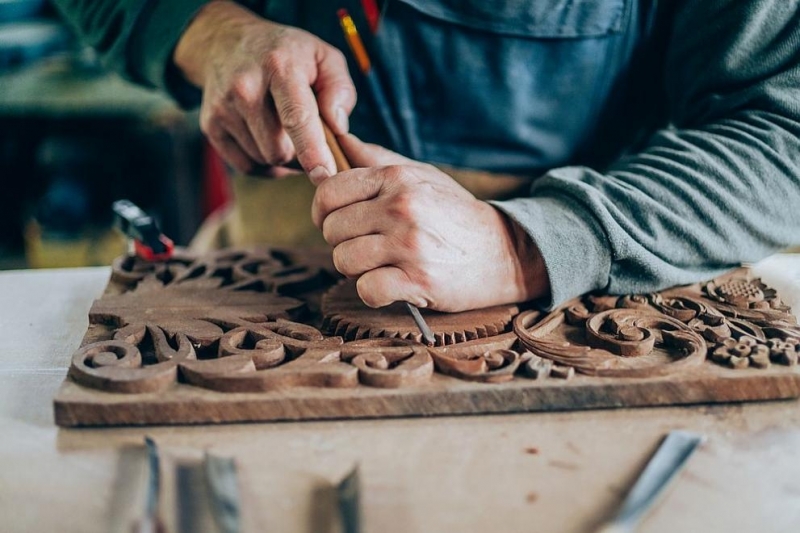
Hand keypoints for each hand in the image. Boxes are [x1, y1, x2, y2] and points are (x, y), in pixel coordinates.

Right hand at [174, 1, 354, 177]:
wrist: (226, 43)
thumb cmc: (287, 55)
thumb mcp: (323, 56)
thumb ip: (340, 89)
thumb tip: (338, 128)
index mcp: (279, 67)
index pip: (296, 117)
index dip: (311, 150)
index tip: (324, 175)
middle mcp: (245, 87)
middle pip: (280, 150)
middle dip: (301, 153)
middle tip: (309, 135)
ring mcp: (223, 108)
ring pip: (264, 160)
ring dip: (282, 156)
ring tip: (286, 130)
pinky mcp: (211, 126)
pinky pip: (247, 166)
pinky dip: (264, 162)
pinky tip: (269, 139)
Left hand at [311, 134, 549, 311]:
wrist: (505, 251)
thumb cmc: (456, 214)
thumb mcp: (422, 176)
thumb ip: (378, 160)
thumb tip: (339, 139)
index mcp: (397, 179)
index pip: (330, 191)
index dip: (323, 211)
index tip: (336, 223)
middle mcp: (401, 208)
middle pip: (332, 229)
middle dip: (343, 243)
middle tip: (367, 248)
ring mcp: (409, 245)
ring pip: (344, 261)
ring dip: (357, 270)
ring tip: (381, 265)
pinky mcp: (418, 281)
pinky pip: (366, 290)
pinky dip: (373, 293)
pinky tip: (391, 286)